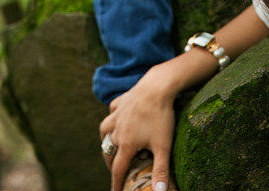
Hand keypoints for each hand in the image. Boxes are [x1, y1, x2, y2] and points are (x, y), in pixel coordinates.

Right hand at [99, 65, 176, 190]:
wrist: (157, 86)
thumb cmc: (161, 116)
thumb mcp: (163, 146)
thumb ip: (161, 170)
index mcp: (127, 143)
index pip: (118, 169)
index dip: (116, 183)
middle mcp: (118, 129)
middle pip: (108, 150)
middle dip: (110, 163)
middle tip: (115, 170)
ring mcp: (118, 114)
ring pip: (105, 130)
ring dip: (106, 139)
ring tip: (111, 144)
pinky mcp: (121, 101)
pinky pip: (111, 111)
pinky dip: (112, 116)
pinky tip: (116, 118)